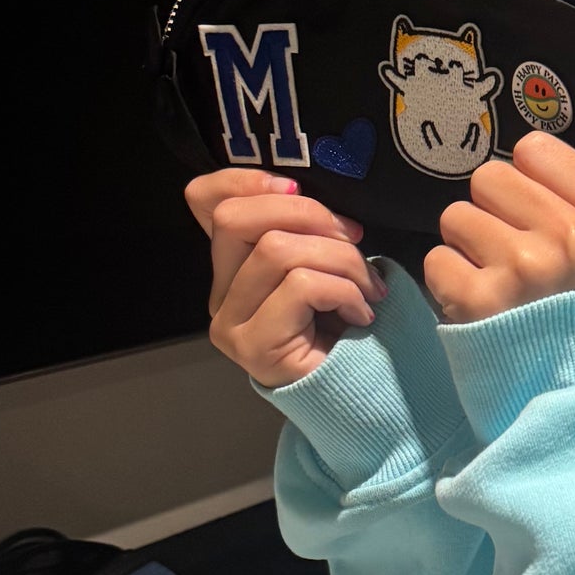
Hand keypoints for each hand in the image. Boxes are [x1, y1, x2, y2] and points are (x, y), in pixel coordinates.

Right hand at [185, 169, 386, 385]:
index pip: (205, 202)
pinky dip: (345, 290)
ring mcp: (231, 323)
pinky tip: (362, 314)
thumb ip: (303, 230)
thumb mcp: (327, 261)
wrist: (364, 395)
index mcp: (233, 266)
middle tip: (355, 241)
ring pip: (276, 250)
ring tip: (369, 288)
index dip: (245, 179)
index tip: (298, 188)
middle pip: (238, 219)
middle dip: (309, 216)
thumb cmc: (350, 326)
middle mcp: (220, 294)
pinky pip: (300, 286)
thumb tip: (300, 194)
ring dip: (341, 260)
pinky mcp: (253, 346)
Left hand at [426, 133, 574, 324]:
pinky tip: (477, 304)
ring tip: (494, 280)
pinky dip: (449, 283)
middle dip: (490, 211)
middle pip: (488, 177)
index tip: (532, 214)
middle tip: (508, 251)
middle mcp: (568, 238)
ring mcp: (522, 268)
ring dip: (466, 247)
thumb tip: (520, 155)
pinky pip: (436, 258)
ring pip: (456, 216)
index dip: (525, 181)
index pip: (535, 150)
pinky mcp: (480, 300)